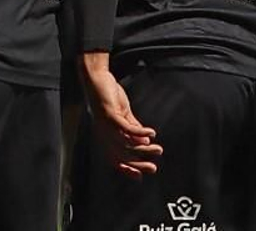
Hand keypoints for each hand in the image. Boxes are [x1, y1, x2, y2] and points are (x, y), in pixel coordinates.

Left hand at [82, 64, 160, 178]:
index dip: (125, 169)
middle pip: (119, 155)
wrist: (97, 78)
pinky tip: (151, 133)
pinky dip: (140, 132)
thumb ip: (132, 127)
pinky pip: (126, 128)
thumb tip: (144, 142)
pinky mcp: (109, 114)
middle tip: (153, 168)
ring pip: (125, 143)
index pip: (112, 158)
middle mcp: (103, 132)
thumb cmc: (108, 95)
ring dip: (143, 149)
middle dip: (137, 163)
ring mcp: (105, 124)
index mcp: (105, 134)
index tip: (139, 176)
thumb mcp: (123, 114)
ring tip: (158, 149)